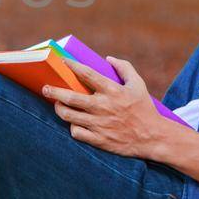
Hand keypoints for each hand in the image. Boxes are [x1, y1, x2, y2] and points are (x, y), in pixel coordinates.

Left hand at [42, 55, 168, 158]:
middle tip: (45, 88)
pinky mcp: (99, 139)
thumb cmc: (144, 108)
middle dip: (54, 91)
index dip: (72, 66)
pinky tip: (73, 122)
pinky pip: (76, 132)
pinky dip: (72, 127)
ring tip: (57, 105)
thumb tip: (107, 58)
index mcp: (112, 91)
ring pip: (69, 116)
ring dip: (59, 109)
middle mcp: (103, 107)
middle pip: (70, 97)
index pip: (87, 74)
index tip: (62, 61)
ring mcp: (100, 124)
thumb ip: (124, 68)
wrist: (153, 137)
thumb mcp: (138, 84)